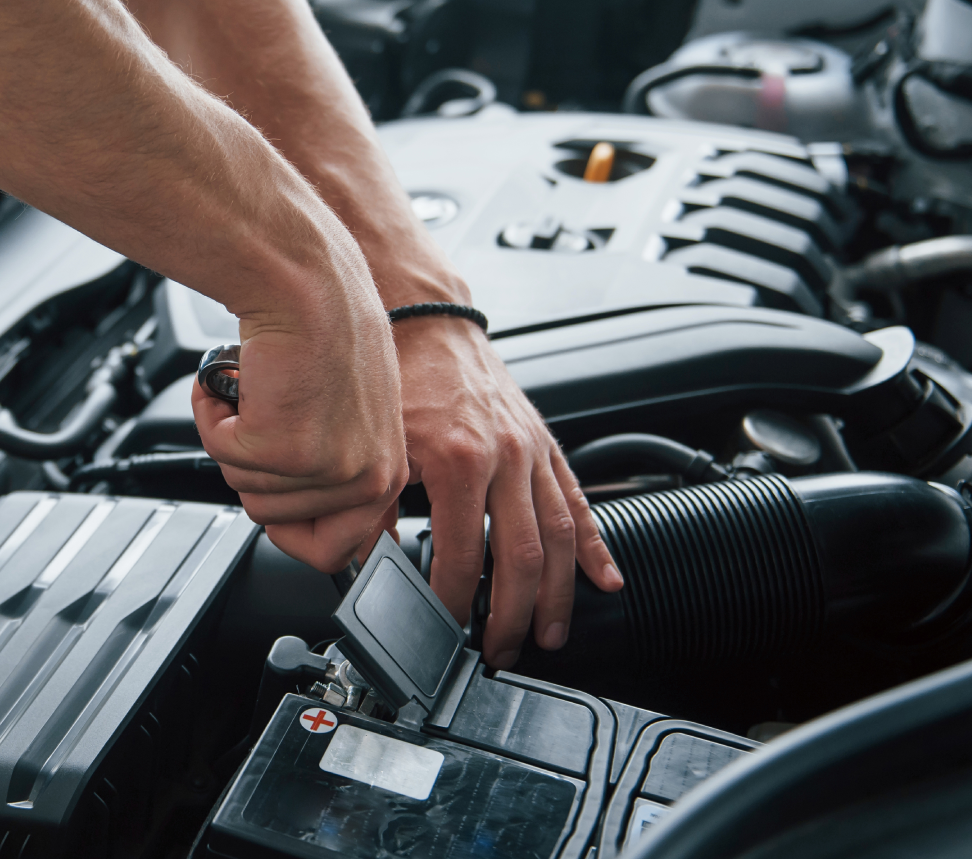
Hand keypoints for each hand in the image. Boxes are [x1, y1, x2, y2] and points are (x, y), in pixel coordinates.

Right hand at [192, 288, 407, 572]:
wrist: (305, 282)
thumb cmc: (324, 331)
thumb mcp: (349, 419)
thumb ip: (334, 473)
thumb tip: (301, 519)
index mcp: (387, 475)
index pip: (335, 551)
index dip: (290, 526)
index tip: (275, 496)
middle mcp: (366, 479)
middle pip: (274, 520)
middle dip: (253, 469)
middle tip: (270, 417)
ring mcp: (327, 468)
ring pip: (244, 487)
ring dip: (235, 437)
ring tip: (260, 392)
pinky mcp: (285, 448)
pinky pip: (221, 454)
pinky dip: (215, 416)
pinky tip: (241, 383)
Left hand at [385, 317, 621, 667]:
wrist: (427, 320)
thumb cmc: (399, 374)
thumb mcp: (377, 444)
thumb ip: (372, 508)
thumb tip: (365, 562)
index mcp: (460, 460)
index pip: (463, 556)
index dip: (454, 602)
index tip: (444, 627)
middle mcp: (505, 457)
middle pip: (522, 557)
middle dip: (514, 615)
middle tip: (500, 651)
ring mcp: (531, 451)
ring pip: (559, 537)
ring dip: (559, 595)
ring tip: (551, 636)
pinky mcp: (546, 444)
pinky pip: (577, 501)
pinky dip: (594, 545)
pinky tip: (606, 579)